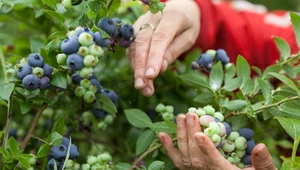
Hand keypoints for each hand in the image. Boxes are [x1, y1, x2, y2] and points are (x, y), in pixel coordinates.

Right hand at [127, 0, 199, 95]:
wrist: (179, 8)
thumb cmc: (186, 25)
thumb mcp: (189, 37)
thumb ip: (174, 50)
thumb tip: (160, 68)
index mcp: (171, 16)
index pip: (160, 38)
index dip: (154, 57)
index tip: (151, 75)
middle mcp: (153, 17)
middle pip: (143, 42)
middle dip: (141, 66)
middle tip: (142, 86)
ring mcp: (141, 22)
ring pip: (134, 46)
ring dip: (136, 68)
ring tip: (143, 88)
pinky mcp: (135, 29)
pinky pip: (131, 48)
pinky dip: (134, 64)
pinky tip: (140, 77)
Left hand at [158, 113, 276, 169]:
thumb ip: (263, 163)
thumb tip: (261, 146)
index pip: (214, 161)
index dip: (207, 148)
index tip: (200, 135)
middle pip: (196, 155)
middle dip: (192, 134)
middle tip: (191, 115)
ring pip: (186, 155)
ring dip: (181, 135)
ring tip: (181, 117)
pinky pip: (177, 161)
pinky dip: (168, 148)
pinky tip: (161, 134)